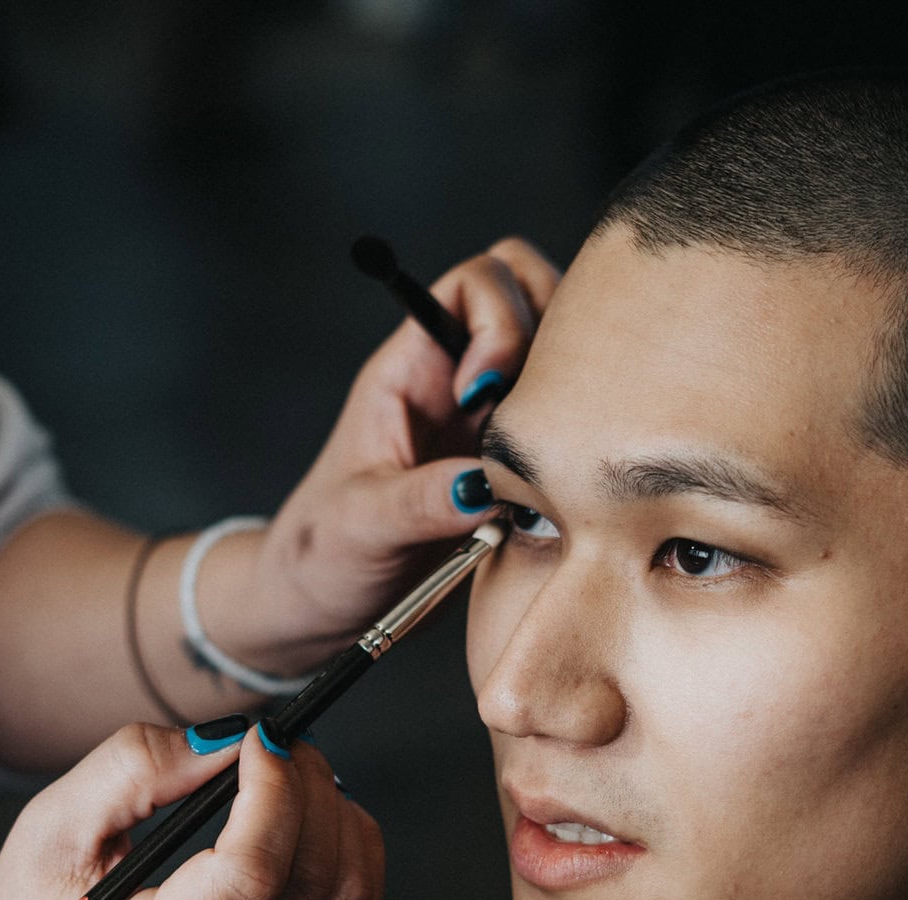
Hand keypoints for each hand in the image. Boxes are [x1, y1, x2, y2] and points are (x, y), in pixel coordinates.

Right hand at [0, 722, 381, 899]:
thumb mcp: (49, 826)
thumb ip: (131, 770)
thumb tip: (227, 739)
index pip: (252, 874)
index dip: (274, 791)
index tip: (258, 737)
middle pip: (314, 879)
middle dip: (312, 788)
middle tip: (279, 741)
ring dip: (341, 818)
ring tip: (294, 776)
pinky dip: (351, 855)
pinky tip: (310, 820)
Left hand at [220, 238, 562, 670]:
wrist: (325, 609)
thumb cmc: (322, 555)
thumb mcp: (361, 525)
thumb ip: (421, 501)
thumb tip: (484, 485)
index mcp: (414, 369)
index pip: (477, 282)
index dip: (500, 319)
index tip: (480, 396)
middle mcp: (462, 383)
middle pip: (539, 298)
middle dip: (559, 338)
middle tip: (541, 416)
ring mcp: (497, 424)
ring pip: (567, 361)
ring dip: (578, 393)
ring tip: (559, 454)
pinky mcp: (522, 470)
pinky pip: (573, 430)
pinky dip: (586, 446)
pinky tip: (568, 492)